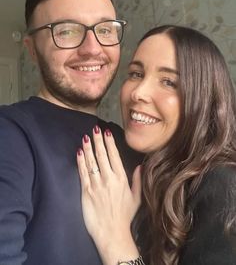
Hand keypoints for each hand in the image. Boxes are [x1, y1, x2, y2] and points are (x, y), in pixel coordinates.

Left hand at [77, 126, 141, 263]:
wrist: (112, 233)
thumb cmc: (125, 216)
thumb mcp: (136, 198)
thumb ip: (137, 180)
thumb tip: (140, 166)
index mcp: (121, 179)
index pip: (114, 156)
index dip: (109, 143)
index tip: (106, 133)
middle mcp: (108, 179)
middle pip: (102, 155)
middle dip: (98, 141)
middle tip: (95, 129)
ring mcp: (96, 185)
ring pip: (91, 162)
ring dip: (88, 148)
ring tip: (86, 137)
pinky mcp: (86, 192)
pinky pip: (82, 173)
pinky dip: (80, 162)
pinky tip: (79, 152)